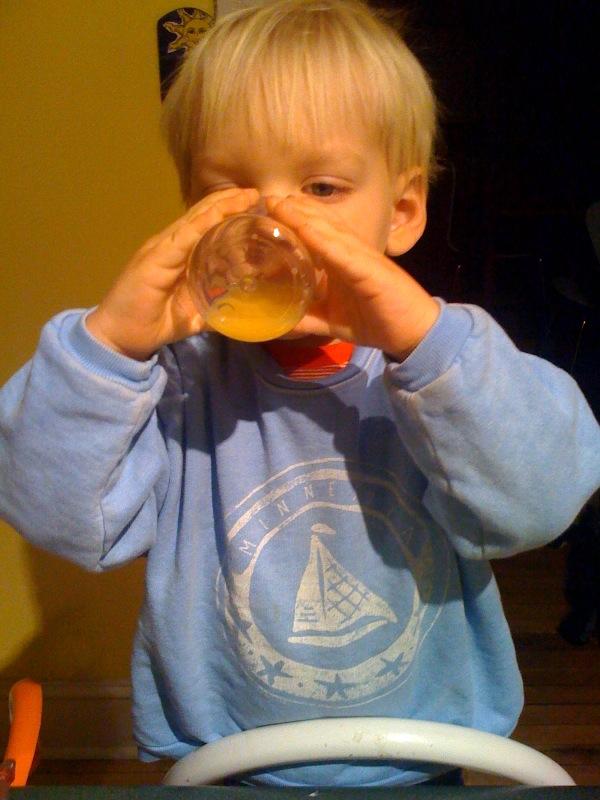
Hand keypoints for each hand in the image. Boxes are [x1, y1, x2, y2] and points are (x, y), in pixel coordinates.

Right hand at [86, 188, 259, 359]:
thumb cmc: (154, 324)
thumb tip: (239, 313)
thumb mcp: (194, 316)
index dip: (228, 211)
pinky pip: (183, 237)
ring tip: (245, 196)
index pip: (206, 224)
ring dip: (221, 206)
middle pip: (203, 214)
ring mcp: (161, 248)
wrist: (120, 337)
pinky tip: (219, 214)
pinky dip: (202, 224)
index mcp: (179, 254)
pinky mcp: (155, 258)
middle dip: (230, 201)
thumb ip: (214, 310)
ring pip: (195, 220)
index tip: (255, 204)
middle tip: (256, 193)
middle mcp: (171, 245)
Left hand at [264, 195, 439, 360]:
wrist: (413, 332)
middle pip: (321, 223)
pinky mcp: (370, 270)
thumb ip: (310, 318)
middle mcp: (351, 252)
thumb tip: (284, 322)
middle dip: (295, 210)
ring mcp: (362, 258)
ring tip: (281, 204)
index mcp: (343, 260)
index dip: (295, 217)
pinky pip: (343, 252)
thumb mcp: (333, 322)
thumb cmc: (376, 321)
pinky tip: (306, 229)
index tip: (269, 208)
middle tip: (267, 197)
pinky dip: (324, 240)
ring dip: (304, 217)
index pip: (317, 231)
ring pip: (330, 232)